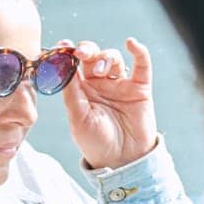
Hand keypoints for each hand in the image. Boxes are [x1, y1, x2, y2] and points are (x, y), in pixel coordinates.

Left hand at [63, 37, 158, 169]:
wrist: (122, 159)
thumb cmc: (96, 142)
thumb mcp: (78, 117)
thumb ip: (71, 92)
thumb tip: (61, 67)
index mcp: (81, 90)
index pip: (73, 66)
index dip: (67, 54)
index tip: (61, 47)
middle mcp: (99, 84)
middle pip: (92, 57)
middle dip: (86, 50)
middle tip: (81, 53)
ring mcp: (120, 84)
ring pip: (112, 58)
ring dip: (105, 57)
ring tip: (101, 69)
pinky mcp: (140, 88)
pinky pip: (141, 65)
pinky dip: (139, 52)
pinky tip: (132, 43)